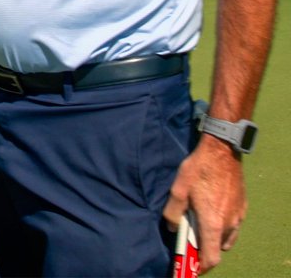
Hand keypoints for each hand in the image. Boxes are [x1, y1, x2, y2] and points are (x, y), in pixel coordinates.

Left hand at [163, 137, 246, 272]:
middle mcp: (229, 224)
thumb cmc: (199, 168)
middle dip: (205, 248)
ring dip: (214, 237)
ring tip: (200, 222)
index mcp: (213, 224)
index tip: (191, 265)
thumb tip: (173, 227)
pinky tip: (211, 210)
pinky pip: (233, 225)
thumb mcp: (178, 189)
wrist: (222, 150)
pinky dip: (222, 226)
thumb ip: (173, 212)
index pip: (211, 258)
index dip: (201, 266)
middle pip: (218, 249)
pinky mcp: (242, 207)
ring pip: (227, 238)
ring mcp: (238, 216)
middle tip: (191, 237)